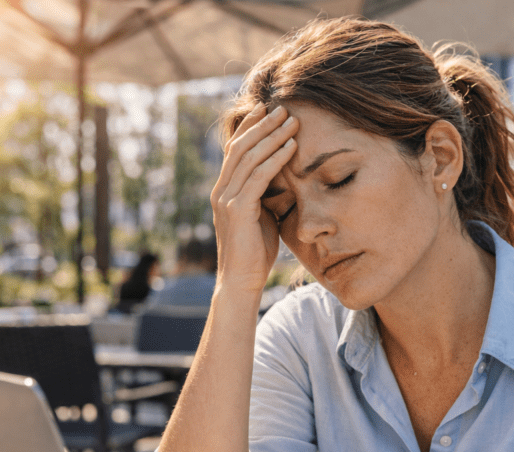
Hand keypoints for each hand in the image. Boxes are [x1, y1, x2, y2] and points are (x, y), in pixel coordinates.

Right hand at [211, 104, 298, 294]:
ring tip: (292, 121)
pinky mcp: (238, 210)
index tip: (267, 108)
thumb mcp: (261, 216)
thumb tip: (282, 178)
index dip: (250, 126)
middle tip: (283, 108)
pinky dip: (276, 158)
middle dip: (263, 124)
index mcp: (224, 190)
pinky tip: (291, 147)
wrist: (241, 281)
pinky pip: (259, 177)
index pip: (235, 149)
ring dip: (273, 136)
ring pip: (250, 158)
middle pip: (241, 147)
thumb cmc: (254, 253)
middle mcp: (221, 190)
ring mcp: (227, 199)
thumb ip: (265, 195)